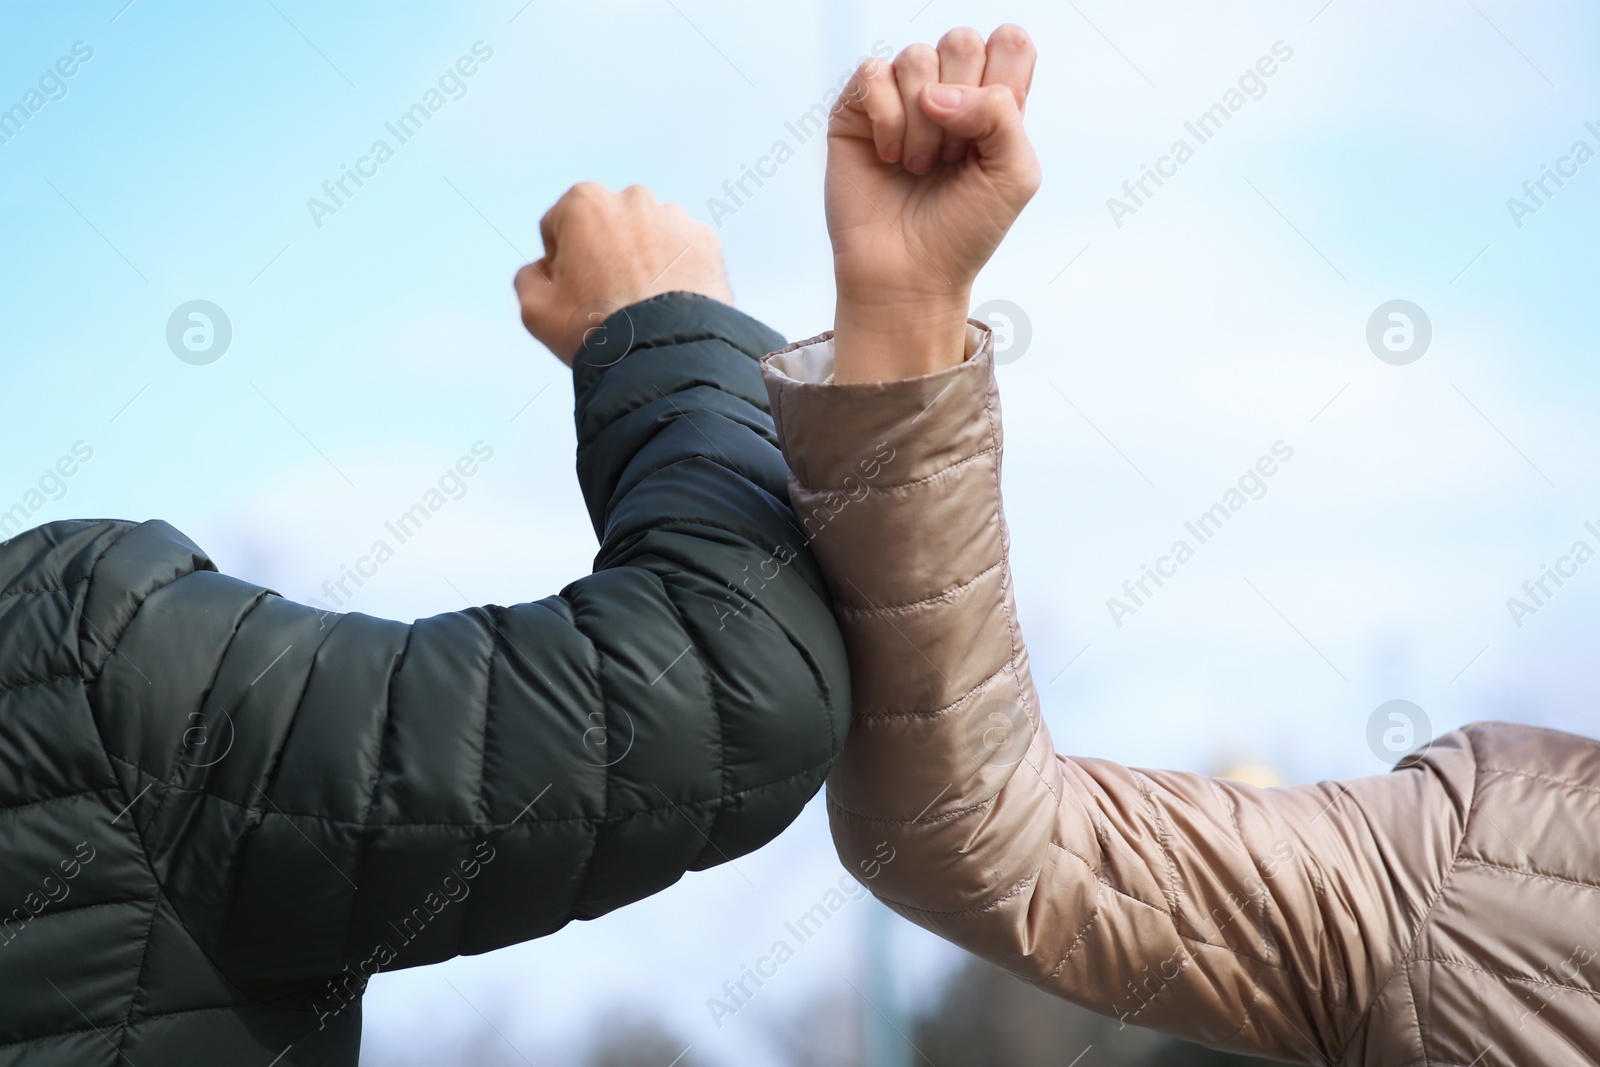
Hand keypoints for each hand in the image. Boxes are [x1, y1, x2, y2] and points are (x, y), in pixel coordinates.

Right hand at [515, 183, 733, 364]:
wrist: (663, 357)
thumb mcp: (536, 310)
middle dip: (604, 253)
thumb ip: (529, 278)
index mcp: (584, 202)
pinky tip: (668, 304)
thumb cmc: (595, 331)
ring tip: (642, 305)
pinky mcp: (706, 242)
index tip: (573, 291)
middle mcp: (632, 198)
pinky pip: (681, 253)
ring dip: (642, 260)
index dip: (560, 263)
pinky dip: (675, 271)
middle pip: (606, 227)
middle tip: (608, 300)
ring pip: (647, 237)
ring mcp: (674, 218)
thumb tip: (542, 269)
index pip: (559, 226)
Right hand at [827, 26, 1039, 381]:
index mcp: (992, 101)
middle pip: (961, 41)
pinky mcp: (857, 111)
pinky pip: (873, 74)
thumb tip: (937, 94)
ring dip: (923, 123)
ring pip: (916, 57)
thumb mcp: (1015, 174)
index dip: (1002, 78)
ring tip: (919, 165)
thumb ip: (1002, 113)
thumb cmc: (963, 232)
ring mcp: (900, 98)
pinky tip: (889, 157)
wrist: (909, 275)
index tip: (989, 135)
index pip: (1008, 42)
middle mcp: (947, 92)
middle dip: (961, 105)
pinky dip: (886, 119)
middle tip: (951, 158)